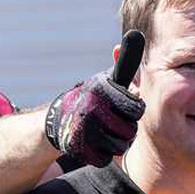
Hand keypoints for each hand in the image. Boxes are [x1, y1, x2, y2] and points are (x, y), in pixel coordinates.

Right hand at [43, 31, 145, 166]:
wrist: (58, 119)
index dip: (133, 111)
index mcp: (103, 90)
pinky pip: (104, 159)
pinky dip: (101, 155)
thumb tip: (136, 34)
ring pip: (120, 146)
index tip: (124, 108)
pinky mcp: (77, 147)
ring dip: (116, 143)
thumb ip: (125, 65)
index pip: (136, 108)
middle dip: (125, 129)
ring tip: (105, 132)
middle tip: (113, 123)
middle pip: (130, 130)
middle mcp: (92, 107)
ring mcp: (84, 128)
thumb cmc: (93, 98)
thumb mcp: (107, 80)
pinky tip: (94, 143)